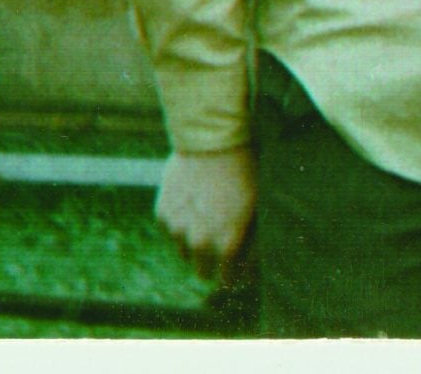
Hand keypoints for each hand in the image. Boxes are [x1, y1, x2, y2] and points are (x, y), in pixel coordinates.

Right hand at [155, 147, 256, 284]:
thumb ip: (252, 240)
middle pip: (203, 271)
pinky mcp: (163, 213)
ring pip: (185, 251)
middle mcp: (200, 242)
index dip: (235, 277)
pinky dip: (180, 225)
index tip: (238, 273)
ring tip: (207, 222)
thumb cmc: (244, 171)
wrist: (212, 141)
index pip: (229, 279)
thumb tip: (251, 262)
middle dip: (213, 265)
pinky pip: (171, 230)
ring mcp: (178, 228)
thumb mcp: (257, 207)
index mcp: (228, 244)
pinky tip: (192, 207)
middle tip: (221, 252)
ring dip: (195, 244)